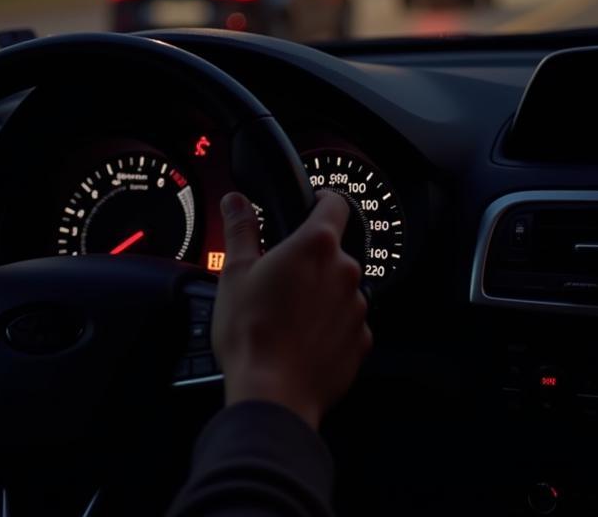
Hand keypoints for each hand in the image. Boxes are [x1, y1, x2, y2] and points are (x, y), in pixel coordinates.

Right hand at [212, 190, 371, 429]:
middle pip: (333, 252)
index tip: (310, 207)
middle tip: (279, 280)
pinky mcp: (362, 342)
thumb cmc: (251, 332)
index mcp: (316, 245)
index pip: (335, 204)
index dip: (321, 201)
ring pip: (340, 289)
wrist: (272, 394)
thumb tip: (236, 201)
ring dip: (320, 294)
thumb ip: (240, 229)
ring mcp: (357, 308)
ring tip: (287, 315)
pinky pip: (346, 323)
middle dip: (310, 261)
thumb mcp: (235, 272)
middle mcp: (345, 272)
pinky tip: (301, 339)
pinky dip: (328, 326)